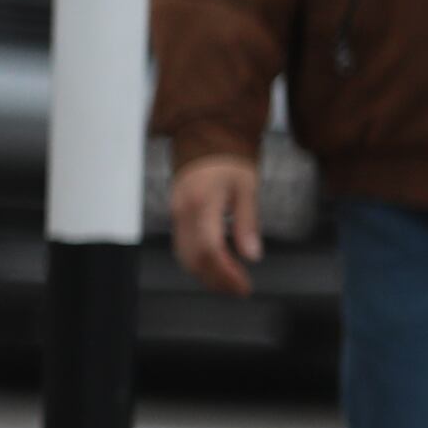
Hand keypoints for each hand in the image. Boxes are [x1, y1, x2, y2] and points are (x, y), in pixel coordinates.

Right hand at [168, 154, 265, 297]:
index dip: (226, 272)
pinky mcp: (176, 217)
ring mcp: (176, 215)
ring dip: (206, 275)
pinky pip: (182, 248)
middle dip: (217, 279)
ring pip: (185, 257)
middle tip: (240, 289)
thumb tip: (252, 255)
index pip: (210, 250)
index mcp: (202, 204)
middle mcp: (183, 213)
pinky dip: (198, 263)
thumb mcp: (247, 187)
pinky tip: (216, 267)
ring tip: (230, 283)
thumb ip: (247, 222)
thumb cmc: (229, 159)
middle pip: (194, 259)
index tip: (244, 285)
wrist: (204, 137)